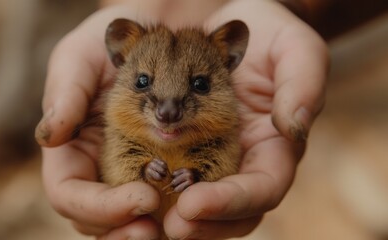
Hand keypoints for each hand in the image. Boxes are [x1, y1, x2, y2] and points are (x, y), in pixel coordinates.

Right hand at [35, 5, 162, 238]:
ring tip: (179, 227)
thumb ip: (65, 93)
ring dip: (149, 229)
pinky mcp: (157, 167)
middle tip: (156, 230)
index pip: (70, 195)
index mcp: (70, 150)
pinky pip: (161, 200)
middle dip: (123, 229)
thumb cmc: (109, 44)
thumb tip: (48, 137)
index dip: (100, 207)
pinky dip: (174, 209)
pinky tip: (195, 203)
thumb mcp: (81, 56)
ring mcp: (125, 170)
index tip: (144, 197)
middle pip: (97, 219)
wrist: (151, 37)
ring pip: (127, 219)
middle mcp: (95, 168)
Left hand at [163, 0, 327, 238]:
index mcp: (275, 147)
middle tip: (169, 226)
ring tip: (147, 221)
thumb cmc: (269, 36)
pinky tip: (136, 189)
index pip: (262, 189)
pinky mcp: (189, 150)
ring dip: (177, 220)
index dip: (232, 202)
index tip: (192, 202)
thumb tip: (294, 126)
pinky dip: (157, 191)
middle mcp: (247, 162)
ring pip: (203, 209)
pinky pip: (175, 181)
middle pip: (232, 214)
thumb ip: (302, 82)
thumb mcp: (294, 46)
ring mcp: (217, 159)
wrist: (237, 32)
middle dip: (202, 225)